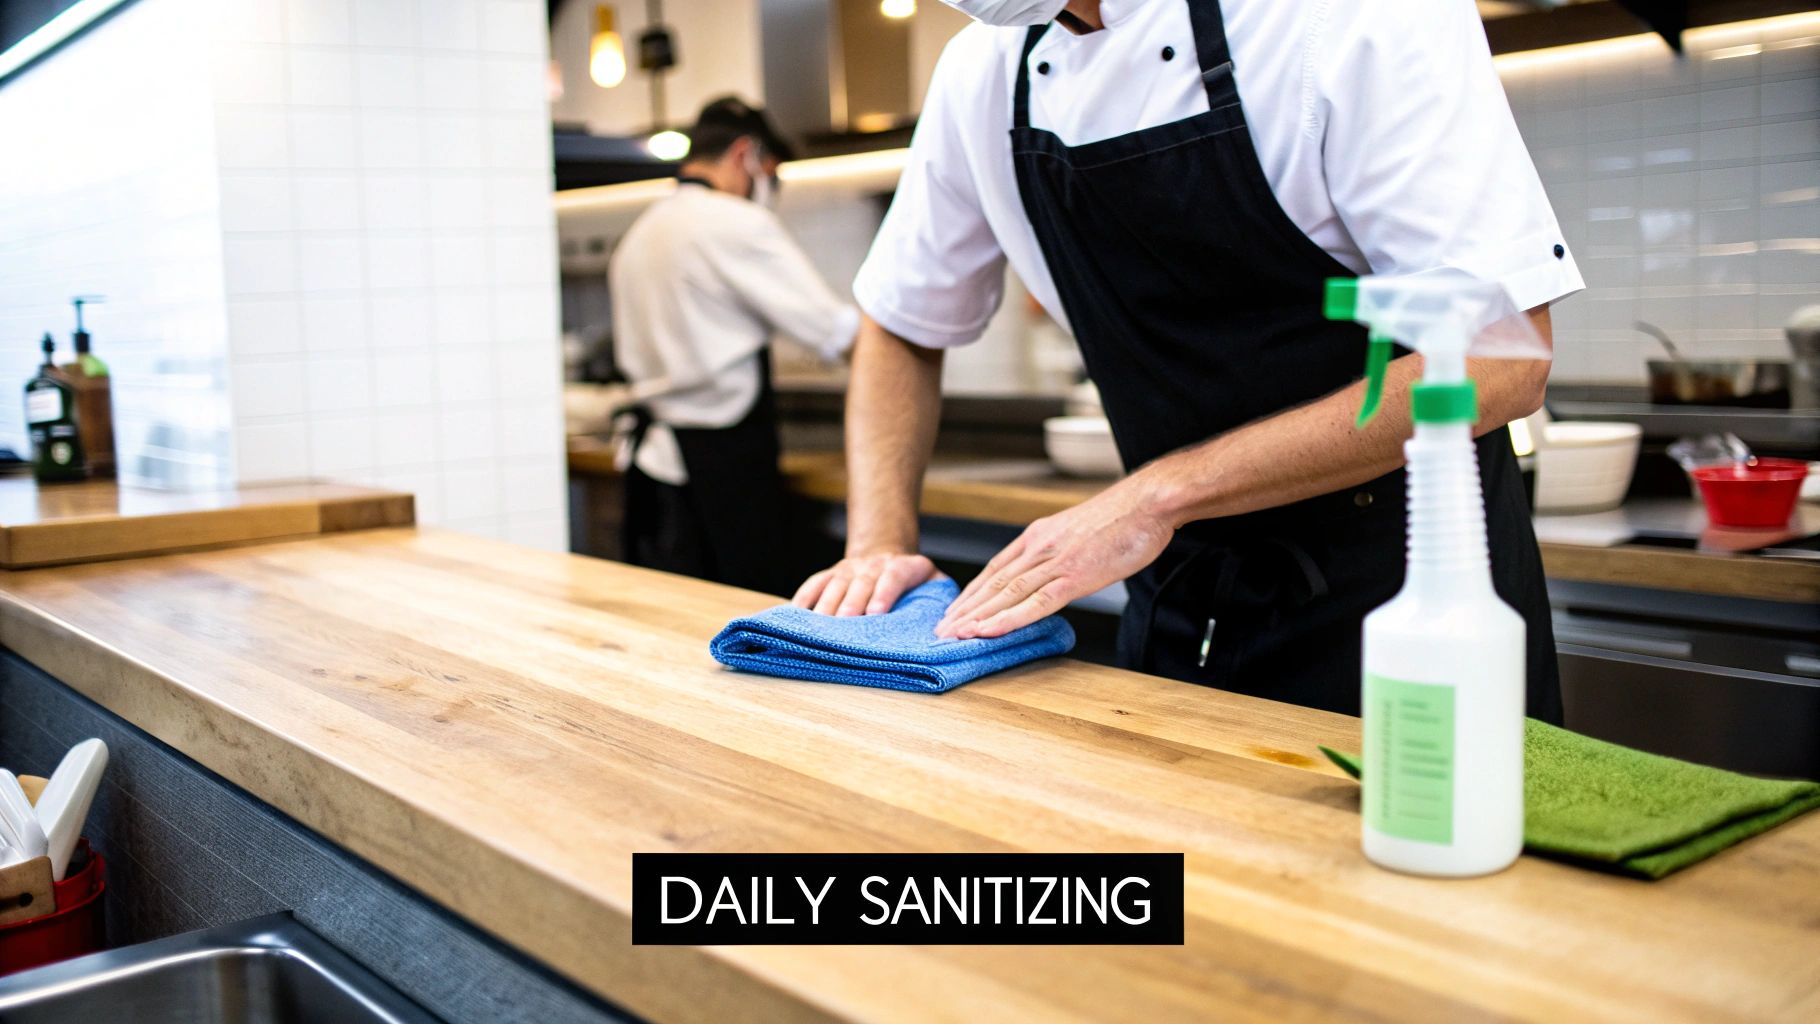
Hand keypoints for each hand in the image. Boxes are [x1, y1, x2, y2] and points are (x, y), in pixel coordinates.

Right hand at [793, 551, 941, 616]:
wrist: (886, 552)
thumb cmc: (915, 581)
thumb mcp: (935, 583)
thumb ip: (941, 600)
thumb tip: (946, 630)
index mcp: (905, 567)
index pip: (894, 576)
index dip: (884, 593)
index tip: (876, 612)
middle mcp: (873, 565)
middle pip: (860, 581)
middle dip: (852, 602)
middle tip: (844, 622)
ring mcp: (849, 569)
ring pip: (835, 584)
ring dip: (826, 605)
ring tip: (819, 627)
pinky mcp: (830, 574)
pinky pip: (813, 585)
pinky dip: (803, 599)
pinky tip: (795, 617)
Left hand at [935, 479, 1173, 639]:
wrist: (1149, 502)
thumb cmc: (1123, 518)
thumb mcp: (1079, 532)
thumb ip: (1058, 550)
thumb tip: (1050, 570)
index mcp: (1039, 535)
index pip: (995, 568)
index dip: (973, 593)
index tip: (956, 611)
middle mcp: (1039, 547)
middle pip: (993, 582)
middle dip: (965, 609)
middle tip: (941, 630)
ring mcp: (1056, 562)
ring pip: (1006, 593)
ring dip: (977, 616)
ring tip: (955, 635)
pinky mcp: (1076, 576)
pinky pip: (1036, 602)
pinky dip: (1009, 618)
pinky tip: (989, 630)